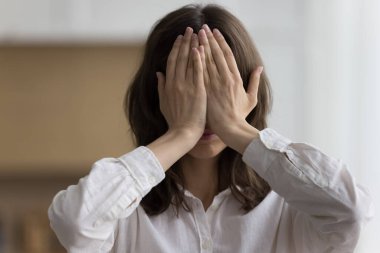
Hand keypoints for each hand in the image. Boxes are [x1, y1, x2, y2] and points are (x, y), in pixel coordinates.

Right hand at [156, 27, 205, 141]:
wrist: (183, 132)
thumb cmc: (175, 120)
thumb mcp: (163, 103)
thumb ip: (161, 87)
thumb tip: (158, 73)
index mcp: (168, 85)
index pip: (172, 62)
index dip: (176, 48)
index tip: (180, 38)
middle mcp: (176, 82)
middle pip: (180, 58)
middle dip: (185, 42)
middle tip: (189, 29)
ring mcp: (187, 86)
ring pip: (189, 62)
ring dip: (193, 46)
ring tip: (197, 34)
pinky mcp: (197, 90)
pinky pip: (198, 71)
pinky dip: (198, 59)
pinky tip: (200, 48)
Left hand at [198, 24, 262, 140]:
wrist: (230, 128)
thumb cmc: (240, 115)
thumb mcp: (251, 98)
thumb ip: (255, 81)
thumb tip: (260, 68)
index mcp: (236, 78)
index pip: (228, 55)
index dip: (221, 42)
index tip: (215, 33)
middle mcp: (226, 78)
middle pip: (216, 54)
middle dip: (209, 40)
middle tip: (203, 28)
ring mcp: (215, 84)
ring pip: (208, 61)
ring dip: (202, 46)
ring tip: (196, 35)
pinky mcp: (206, 90)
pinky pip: (201, 72)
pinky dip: (198, 61)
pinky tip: (194, 51)